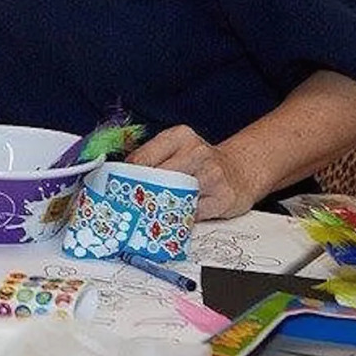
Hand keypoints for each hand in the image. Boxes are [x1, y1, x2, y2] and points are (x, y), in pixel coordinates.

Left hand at [125, 125, 253, 220]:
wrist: (239, 172)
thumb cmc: (199, 163)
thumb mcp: (176, 149)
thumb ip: (150, 158)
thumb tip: (118, 177)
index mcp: (180, 136)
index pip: (142, 158)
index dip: (127, 177)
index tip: (116, 189)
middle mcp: (197, 152)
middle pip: (157, 178)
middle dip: (141, 194)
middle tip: (129, 206)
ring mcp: (212, 175)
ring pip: (174, 197)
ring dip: (160, 208)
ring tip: (149, 213)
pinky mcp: (223, 198)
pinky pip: (192, 214)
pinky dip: (180, 219)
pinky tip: (174, 217)